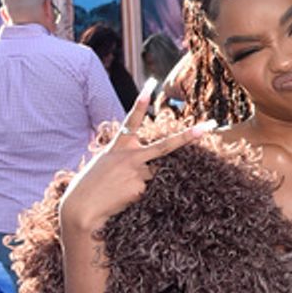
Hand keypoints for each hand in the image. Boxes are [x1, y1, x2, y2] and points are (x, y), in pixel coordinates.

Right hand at [59, 81, 213, 234]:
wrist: (81, 208)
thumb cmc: (90, 187)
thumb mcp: (104, 164)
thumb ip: (124, 158)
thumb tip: (148, 166)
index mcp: (117, 146)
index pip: (132, 119)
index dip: (141, 101)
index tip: (150, 83)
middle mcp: (130, 155)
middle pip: (166, 146)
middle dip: (190, 136)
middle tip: (210, 125)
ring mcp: (137, 172)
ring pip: (154, 175)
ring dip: (140, 183)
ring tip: (118, 189)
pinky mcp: (140, 188)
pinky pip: (147, 192)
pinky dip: (136, 197)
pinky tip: (121, 200)